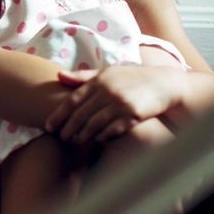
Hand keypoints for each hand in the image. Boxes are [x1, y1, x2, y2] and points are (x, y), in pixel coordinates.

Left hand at [44, 66, 183, 143]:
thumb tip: (58, 75)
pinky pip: (112, 130)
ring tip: (76, 141)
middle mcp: (108, 91)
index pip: (72, 100)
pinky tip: (97, 140)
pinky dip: (102, 136)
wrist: (165, 84)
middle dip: (68, 129)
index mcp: (99, 80)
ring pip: (94, 124)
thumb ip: (84, 76)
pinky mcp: (133, 114)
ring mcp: (120, 103)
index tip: (49, 126)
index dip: (58, 115)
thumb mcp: (109, 72)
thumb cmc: (132, 78)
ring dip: (83, 135)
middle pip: (80, 115)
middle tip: (61, 138)